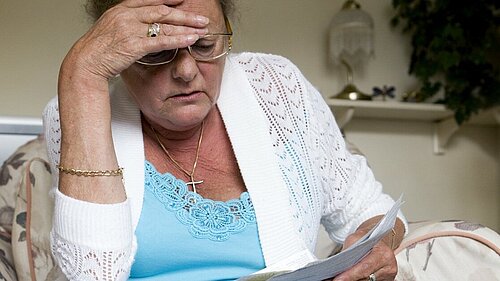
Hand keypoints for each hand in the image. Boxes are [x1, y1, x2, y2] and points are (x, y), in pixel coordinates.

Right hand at [61, 0, 208, 81]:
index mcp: (122, 9)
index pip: (151, 0)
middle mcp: (127, 15)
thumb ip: (129, 23)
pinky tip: (190, 39)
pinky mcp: (134, 45)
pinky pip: (161, 41)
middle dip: (185, 15)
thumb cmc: (98, 49)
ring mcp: (130, 29)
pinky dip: (178, 39)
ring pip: (164, 25)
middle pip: (163, 11)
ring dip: (186, 27)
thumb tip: (145, 27)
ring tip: (202, 29)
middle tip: (202, 19)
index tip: (184, 1)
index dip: (169, 0)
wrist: (85, 62)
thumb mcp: (111, 28)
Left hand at [331, 229, 396, 280]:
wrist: (378, 240)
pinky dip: (358, 279)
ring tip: (340, 278)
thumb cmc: (367, 238)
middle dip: (349, 279)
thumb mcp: (355, 238)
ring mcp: (388, 276)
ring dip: (353, 280)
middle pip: (365, 278)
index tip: (338, 279)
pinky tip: (349, 277)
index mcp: (383, 254)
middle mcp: (388, 267)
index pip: (364, 267)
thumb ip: (348, 251)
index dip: (350, 275)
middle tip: (336, 279)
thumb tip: (338, 265)